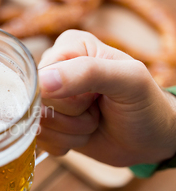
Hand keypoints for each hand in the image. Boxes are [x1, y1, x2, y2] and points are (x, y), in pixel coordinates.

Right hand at [37, 30, 175, 166]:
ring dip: (70, 132)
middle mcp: (54, 69)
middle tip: (96, 111)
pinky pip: (40, 140)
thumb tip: (42, 81)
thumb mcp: (129, 80)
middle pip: (37, 102)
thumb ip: (88, 72)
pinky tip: (83, 135)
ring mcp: (48, 98)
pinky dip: (65, 143)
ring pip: (37, 124)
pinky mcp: (47, 122)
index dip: (66, 96)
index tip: (94, 97)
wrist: (152, 140)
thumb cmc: (146, 105)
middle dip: (70, 116)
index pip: (41, 76)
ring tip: (93, 122)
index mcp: (69, 47)